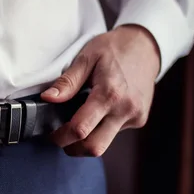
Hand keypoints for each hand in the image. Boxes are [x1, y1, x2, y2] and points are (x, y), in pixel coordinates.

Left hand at [41, 25, 160, 156]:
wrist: (145, 45)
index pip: (80, 129)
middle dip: (73, 148)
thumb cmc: (114, 48)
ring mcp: (135, 116)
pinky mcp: (139, 119)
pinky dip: (101, 129)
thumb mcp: (86, 58)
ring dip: (87, 140)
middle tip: (61, 137)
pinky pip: (115, 133)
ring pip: (105, 144)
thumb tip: (48, 99)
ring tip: (78, 122)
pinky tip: (98, 113)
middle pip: (94, 147)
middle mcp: (125, 109)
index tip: (52, 133)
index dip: (61, 136)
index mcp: (109, 93)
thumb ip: (67, 82)